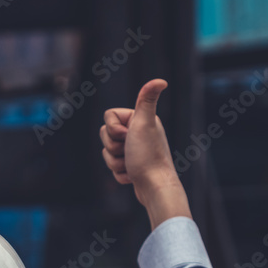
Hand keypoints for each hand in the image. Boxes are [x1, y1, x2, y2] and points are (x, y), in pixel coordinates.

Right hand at [100, 79, 190, 229]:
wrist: (155, 187)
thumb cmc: (149, 156)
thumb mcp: (145, 123)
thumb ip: (147, 100)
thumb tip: (162, 80)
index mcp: (140, 119)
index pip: (108, 117)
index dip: (112, 129)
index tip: (128, 136)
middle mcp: (138, 132)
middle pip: (105, 135)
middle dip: (113, 148)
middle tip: (130, 152)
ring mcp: (134, 150)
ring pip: (107, 152)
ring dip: (115, 162)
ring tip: (132, 166)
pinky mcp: (132, 166)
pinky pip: (113, 168)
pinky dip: (120, 174)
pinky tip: (133, 176)